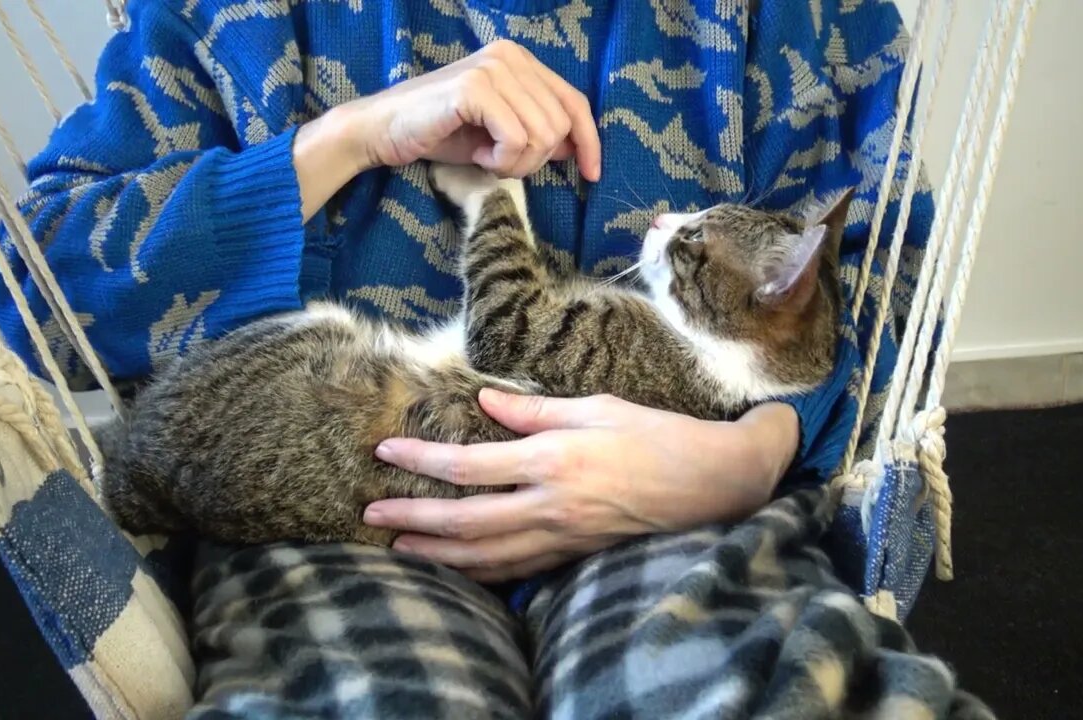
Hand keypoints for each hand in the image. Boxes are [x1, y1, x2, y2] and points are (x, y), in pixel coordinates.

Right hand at [333, 39, 600, 180]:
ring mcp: (493, 68)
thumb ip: (537, 131)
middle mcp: (511, 56)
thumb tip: (576, 148)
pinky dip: (500, 160)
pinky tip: (475, 155)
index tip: (592, 175)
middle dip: (535, 159)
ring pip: (542, 134)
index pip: (575, 101)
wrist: (384, 131)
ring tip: (484, 158)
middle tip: (499, 163)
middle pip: (560, 123)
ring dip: (516, 162)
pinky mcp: (475, 87)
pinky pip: (516, 138)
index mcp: (521, 60)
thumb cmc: (440, 133)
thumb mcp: (500, 133)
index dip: (589, 141)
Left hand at [363, 389, 798, 582]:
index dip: (420, 461)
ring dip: (436, 552)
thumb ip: (535, 410)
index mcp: (554, 458)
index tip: (384, 453)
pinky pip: (515, 569)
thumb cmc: (658, 434)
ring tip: (398, 546)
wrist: (712, 483)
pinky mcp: (574, 552)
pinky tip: (453, 567)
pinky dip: (477, 572)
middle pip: (465, 519)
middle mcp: (551, 504)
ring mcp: (562, 535)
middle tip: (370, 514)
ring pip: (484, 555)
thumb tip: (484, 402)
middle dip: (412, 517)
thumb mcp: (597, 407)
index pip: (469, 465)